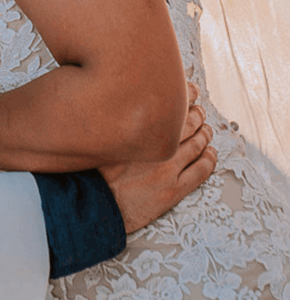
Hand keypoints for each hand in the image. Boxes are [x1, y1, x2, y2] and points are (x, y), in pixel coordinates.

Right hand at [99, 92, 215, 232]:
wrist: (92, 208)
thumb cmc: (89, 174)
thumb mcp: (96, 139)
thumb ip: (111, 122)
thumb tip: (118, 104)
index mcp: (138, 132)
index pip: (170, 107)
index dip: (184, 96)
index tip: (188, 91)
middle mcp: (155, 148)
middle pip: (187, 124)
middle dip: (197, 114)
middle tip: (199, 110)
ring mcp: (167, 170)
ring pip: (197, 146)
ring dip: (205, 135)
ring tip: (207, 130)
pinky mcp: (173, 190)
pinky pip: (201, 171)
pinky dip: (210, 159)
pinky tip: (211, 154)